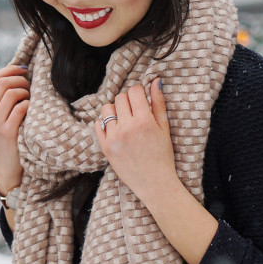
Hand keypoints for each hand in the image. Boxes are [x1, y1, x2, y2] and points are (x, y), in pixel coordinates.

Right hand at [0, 64, 29, 194]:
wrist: (4, 167)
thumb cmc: (5, 139)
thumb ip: (0, 98)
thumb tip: (18, 72)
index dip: (10, 69)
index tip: (24, 70)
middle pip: (3, 82)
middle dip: (21, 79)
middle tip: (30, 87)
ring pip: (12, 92)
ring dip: (26, 92)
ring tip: (31, 100)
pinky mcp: (6, 131)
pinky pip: (21, 107)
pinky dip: (29, 104)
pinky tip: (31, 110)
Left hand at [96, 79, 177, 204]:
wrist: (154, 183)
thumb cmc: (163, 155)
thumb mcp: (164, 128)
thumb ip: (159, 103)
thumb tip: (156, 80)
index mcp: (144, 121)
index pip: (133, 91)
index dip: (138, 92)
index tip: (141, 99)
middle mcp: (127, 128)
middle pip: (120, 98)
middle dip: (128, 101)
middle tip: (135, 111)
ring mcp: (114, 138)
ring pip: (107, 109)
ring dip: (115, 110)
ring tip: (124, 120)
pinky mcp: (105, 147)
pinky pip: (98, 124)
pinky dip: (105, 123)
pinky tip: (116, 129)